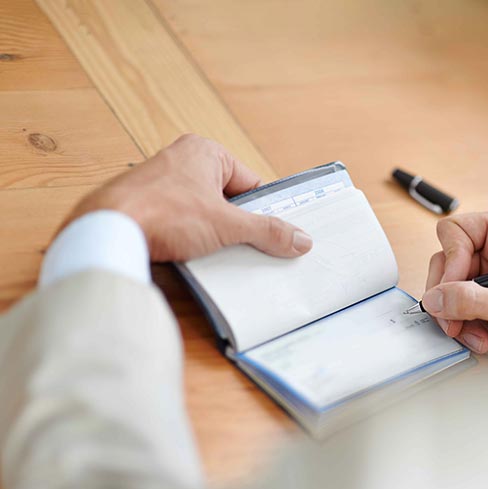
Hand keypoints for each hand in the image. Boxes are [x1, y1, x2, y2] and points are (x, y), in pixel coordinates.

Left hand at [59, 134, 312, 261]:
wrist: (107, 230)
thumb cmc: (163, 213)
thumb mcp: (227, 225)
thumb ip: (267, 231)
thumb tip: (301, 240)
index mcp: (205, 152)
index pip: (250, 184)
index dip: (262, 212)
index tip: (274, 235)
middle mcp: (181, 161)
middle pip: (228, 201)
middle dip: (238, 226)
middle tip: (246, 248)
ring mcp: (160, 185)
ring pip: (204, 215)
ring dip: (213, 237)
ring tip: (215, 254)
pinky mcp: (145, 208)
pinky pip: (180, 225)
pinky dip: (188, 241)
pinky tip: (190, 257)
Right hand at [423, 212, 487, 361]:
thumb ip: (469, 300)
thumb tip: (434, 299)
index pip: (455, 233)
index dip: (449, 264)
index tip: (451, 293)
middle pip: (450, 265)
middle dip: (453, 301)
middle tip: (455, 325)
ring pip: (457, 293)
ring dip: (465, 322)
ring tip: (485, 340)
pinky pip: (470, 310)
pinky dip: (476, 330)